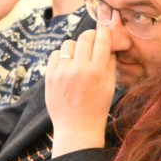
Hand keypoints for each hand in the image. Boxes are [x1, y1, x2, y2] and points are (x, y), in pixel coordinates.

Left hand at [45, 27, 115, 157]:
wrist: (76, 128)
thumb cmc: (97, 107)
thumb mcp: (110, 86)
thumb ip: (110, 63)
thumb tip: (108, 44)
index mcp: (97, 71)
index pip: (102, 40)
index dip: (104, 33)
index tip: (104, 33)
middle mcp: (79, 69)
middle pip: (84, 37)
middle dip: (91, 35)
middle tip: (92, 41)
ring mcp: (62, 72)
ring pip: (68, 43)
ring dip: (75, 46)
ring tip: (78, 57)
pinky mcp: (49, 76)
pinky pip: (55, 54)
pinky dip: (62, 56)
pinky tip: (67, 65)